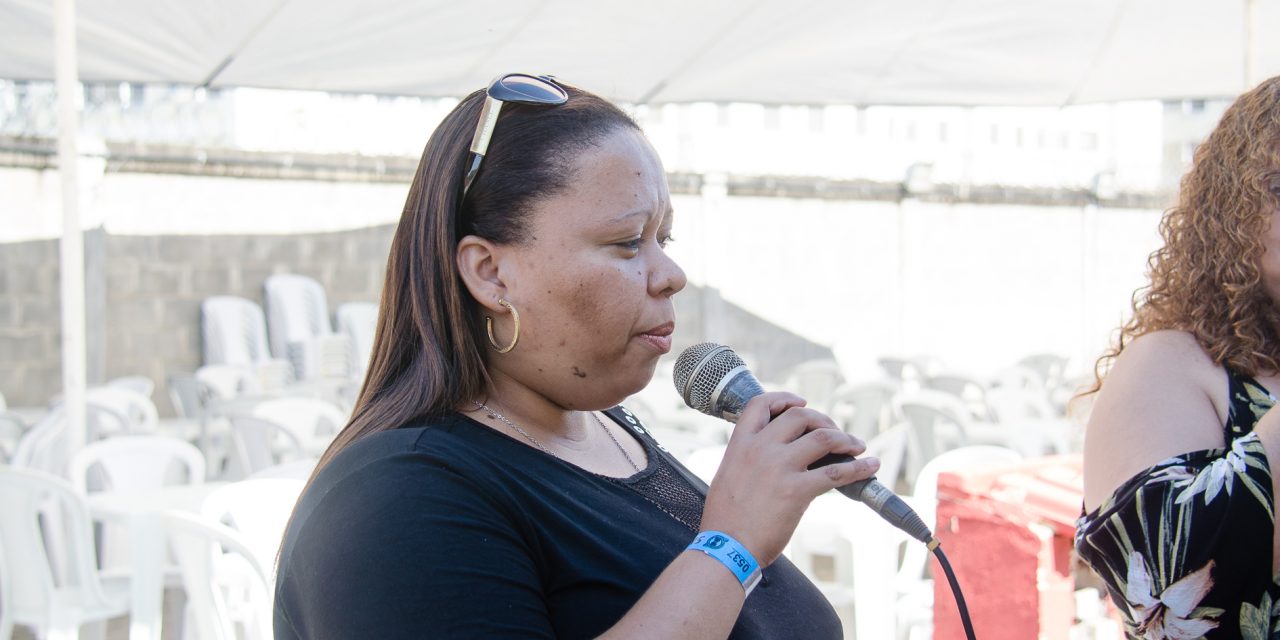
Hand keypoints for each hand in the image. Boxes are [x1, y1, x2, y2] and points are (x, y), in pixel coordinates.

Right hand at [699, 391, 878, 565]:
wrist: (726, 548)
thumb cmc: (726, 520)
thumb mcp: (727, 477)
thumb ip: (747, 460)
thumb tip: (771, 458)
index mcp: (740, 444)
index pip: (760, 404)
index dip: (784, 399)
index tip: (801, 403)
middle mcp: (760, 449)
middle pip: (800, 415)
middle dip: (823, 420)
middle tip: (835, 433)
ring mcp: (779, 467)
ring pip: (823, 437)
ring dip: (846, 439)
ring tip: (857, 446)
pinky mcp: (797, 490)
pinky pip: (836, 472)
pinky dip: (859, 467)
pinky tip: (870, 467)